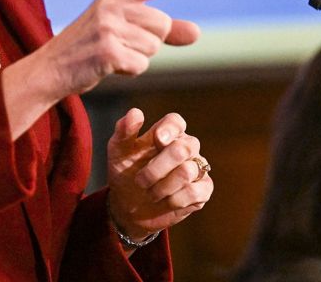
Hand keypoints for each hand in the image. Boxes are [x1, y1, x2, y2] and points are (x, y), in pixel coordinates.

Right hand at [40, 0, 210, 98]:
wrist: (52, 67)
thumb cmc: (90, 46)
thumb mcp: (124, 29)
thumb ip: (162, 30)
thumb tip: (197, 32)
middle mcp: (113, 4)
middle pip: (162, 24)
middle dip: (150, 41)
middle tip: (120, 44)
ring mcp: (108, 26)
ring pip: (153, 47)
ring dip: (138, 57)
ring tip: (111, 54)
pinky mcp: (107, 51)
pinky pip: (141, 64)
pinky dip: (130, 70)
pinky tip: (109, 66)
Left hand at [106, 109, 212, 241]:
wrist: (128, 208)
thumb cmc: (125, 173)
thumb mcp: (118, 152)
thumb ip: (124, 130)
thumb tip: (135, 112)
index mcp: (165, 133)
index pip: (176, 122)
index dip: (169, 129)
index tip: (158, 139)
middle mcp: (185, 147)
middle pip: (184, 147)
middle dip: (158, 167)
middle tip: (140, 181)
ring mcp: (196, 168)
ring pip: (187, 171)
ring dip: (162, 186)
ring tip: (150, 193)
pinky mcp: (203, 190)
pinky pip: (194, 192)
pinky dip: (174, 199)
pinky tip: (164, 201)